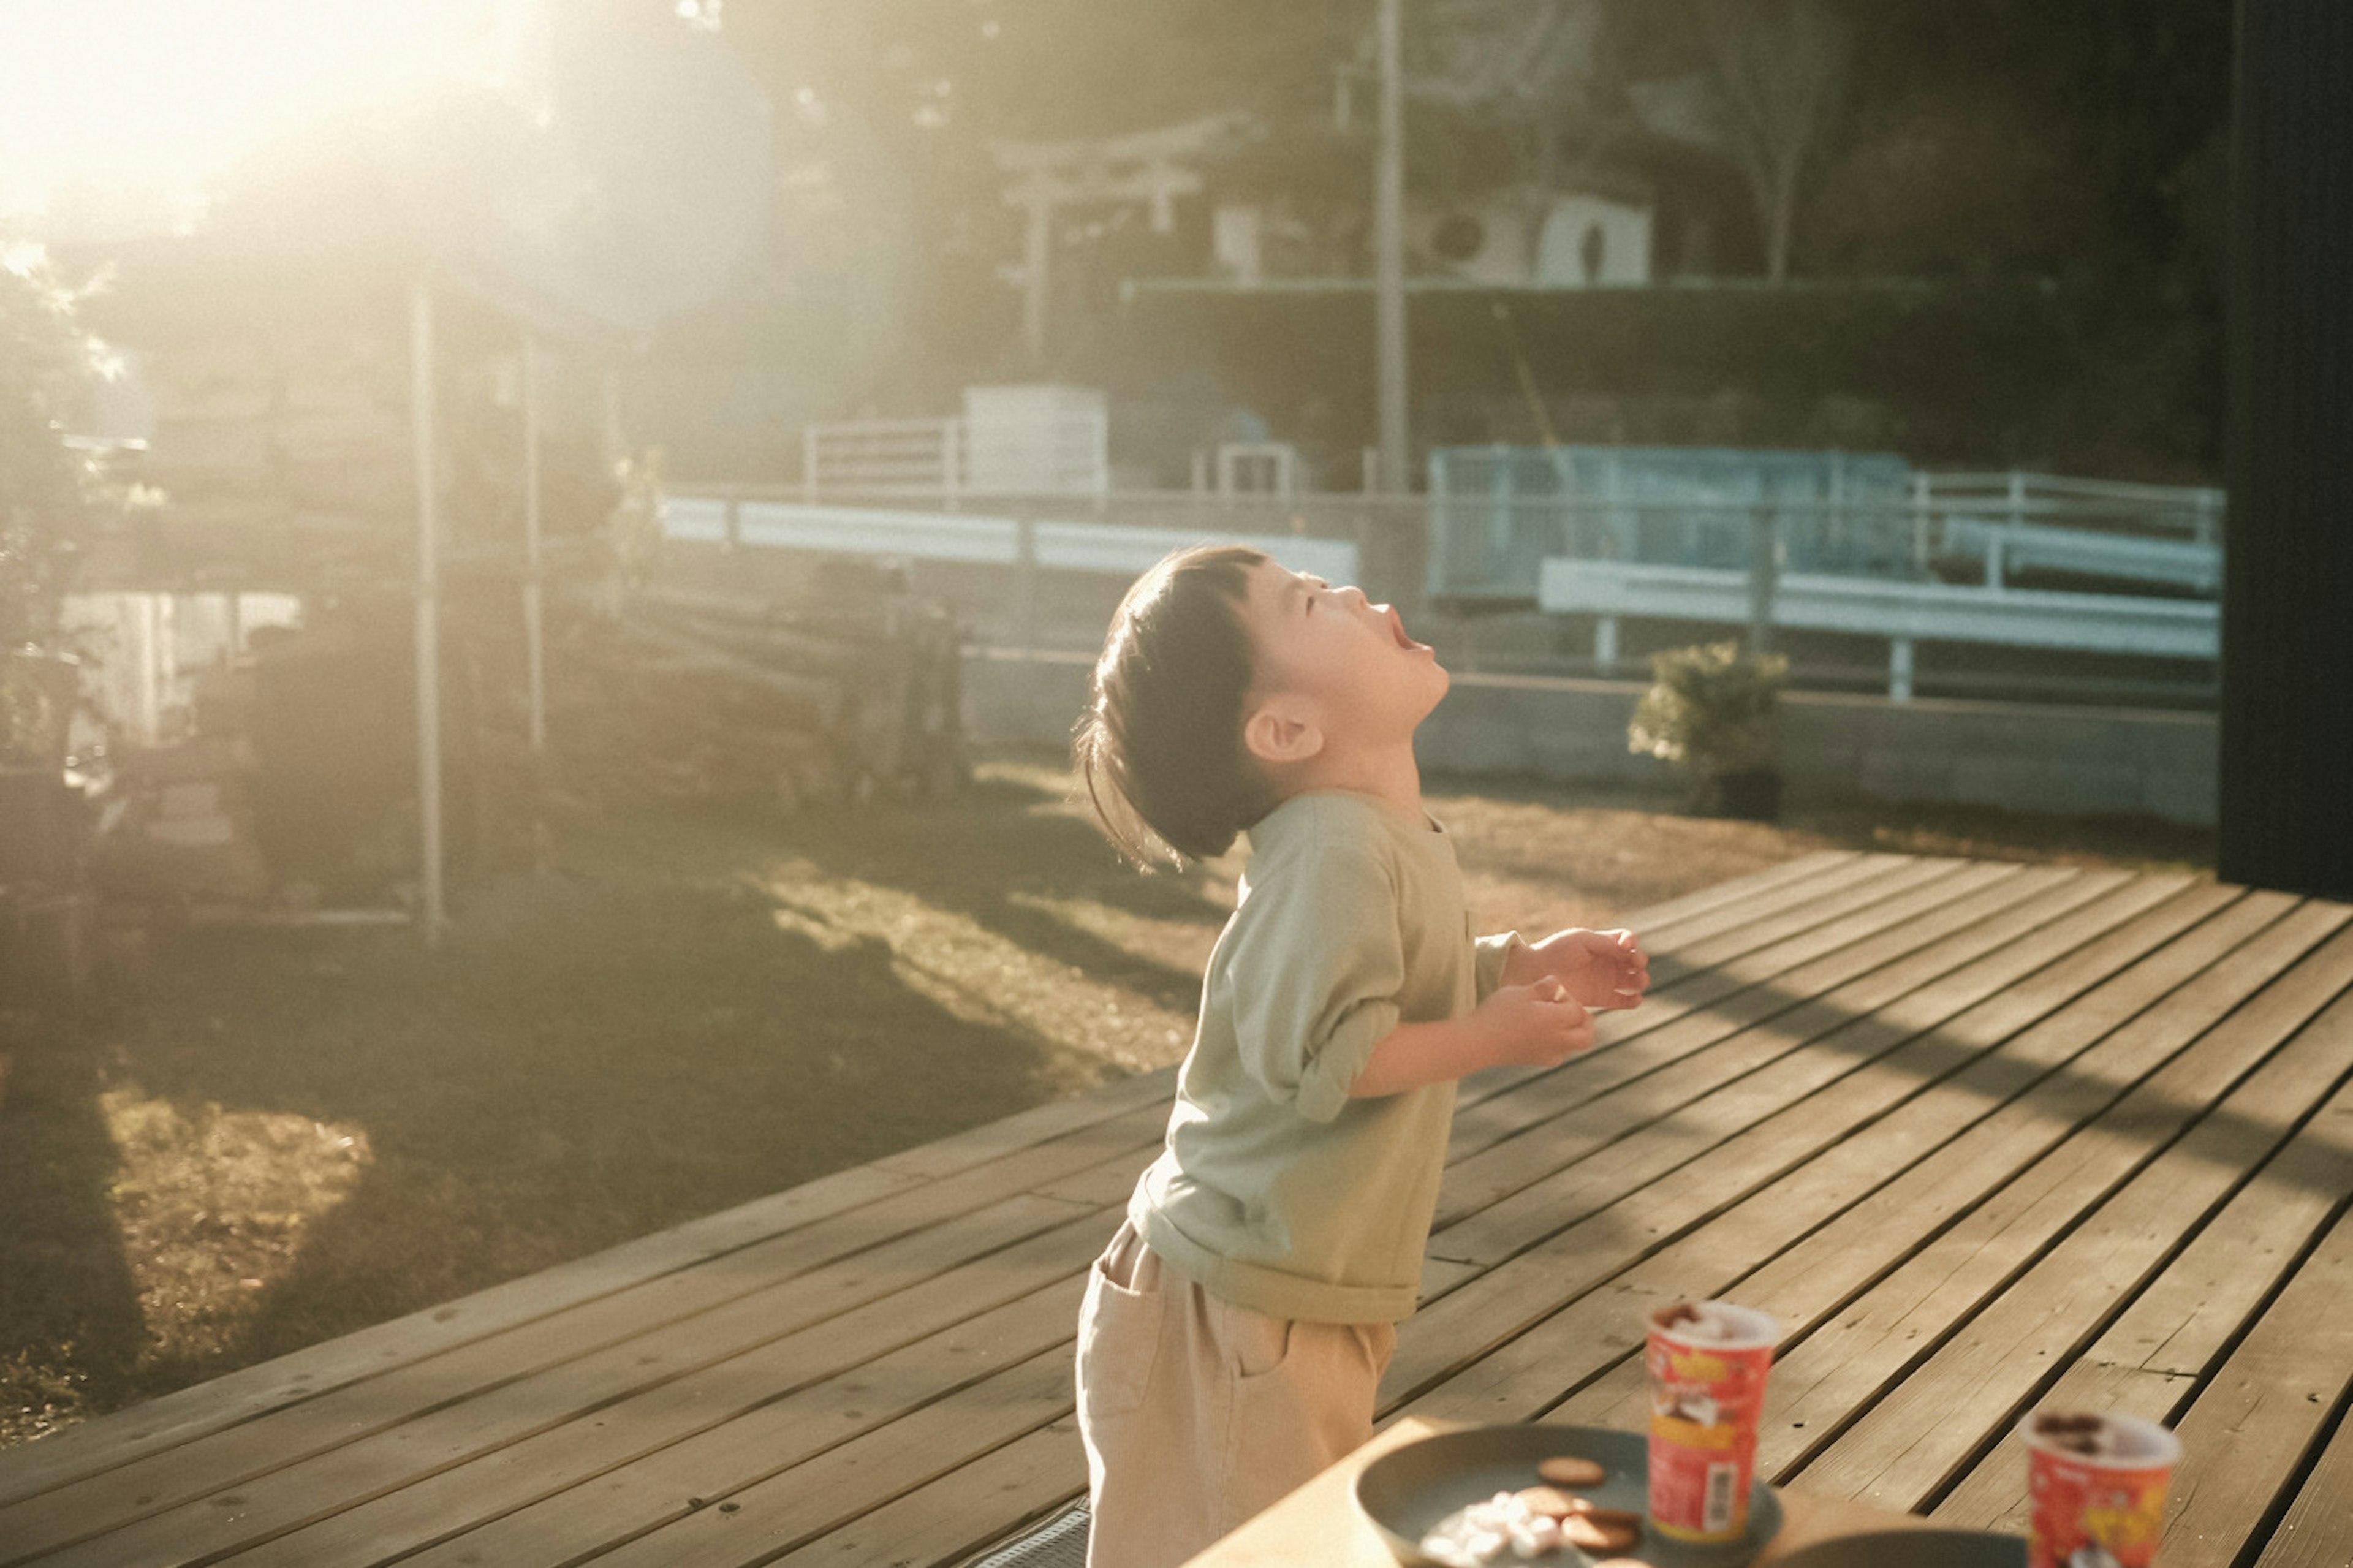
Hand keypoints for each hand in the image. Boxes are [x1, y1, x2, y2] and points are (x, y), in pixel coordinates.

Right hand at [1475, 977, 1595, 1069]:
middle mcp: (1557, 1041)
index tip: (1552, 993)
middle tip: (1569, 1009)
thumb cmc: (1498, 1013)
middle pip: (1586, 1035)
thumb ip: (1546, 986)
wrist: (1477, 1042)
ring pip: (1573, 1045)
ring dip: (1570, 1031)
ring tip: (1549, 1018)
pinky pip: (1558, 1053)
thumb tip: (1559, 984)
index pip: (1578, 1010)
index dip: (1568, 998)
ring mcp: (1548, 1054)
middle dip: (1583, 1021)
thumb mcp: (1522, 992)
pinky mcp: (1537, 1061)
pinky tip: (1538, 1031)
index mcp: (1555, 1021)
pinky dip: (1556, 1042)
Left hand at [1505, 928, 1650, 1011]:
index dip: (1632, 942)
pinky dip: (1633, 1001)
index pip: (1627, 941)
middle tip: (1635, 965)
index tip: (1627, 946)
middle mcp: (1607, 961)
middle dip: (1640, 962)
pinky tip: (1634, 999)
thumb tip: (1629, 949)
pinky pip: (1624, 1001)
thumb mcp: (1581, 940)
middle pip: (1635, 961)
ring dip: (1641, 981)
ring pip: (1634, 981)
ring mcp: (1606, 980)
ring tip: (1637, 982)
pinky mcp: (1601, 998)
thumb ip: (1606, 943)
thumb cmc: (1557, 951)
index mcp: (1603, 944)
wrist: (1536, 973)